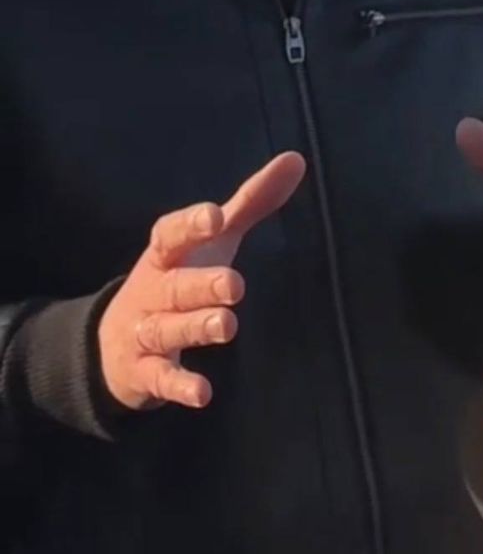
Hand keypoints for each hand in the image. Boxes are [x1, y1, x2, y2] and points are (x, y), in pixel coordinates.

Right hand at [98, 152, 306, 410]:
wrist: (114, 345)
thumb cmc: (179, 277)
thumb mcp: (211, 241)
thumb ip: (250, 203)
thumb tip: (296, 159)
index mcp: (166, 254)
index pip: (170, 234)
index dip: (190, 224)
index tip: (215, 216)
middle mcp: (152, 291)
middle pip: (174, 286)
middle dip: (201, 284)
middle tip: (235, 284)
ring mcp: (144, 332)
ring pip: (166, 329)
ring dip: (194, 328)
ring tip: (227, 326)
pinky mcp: (145, 373)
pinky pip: (161, 379)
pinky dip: (179, 385)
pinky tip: (203, 393)